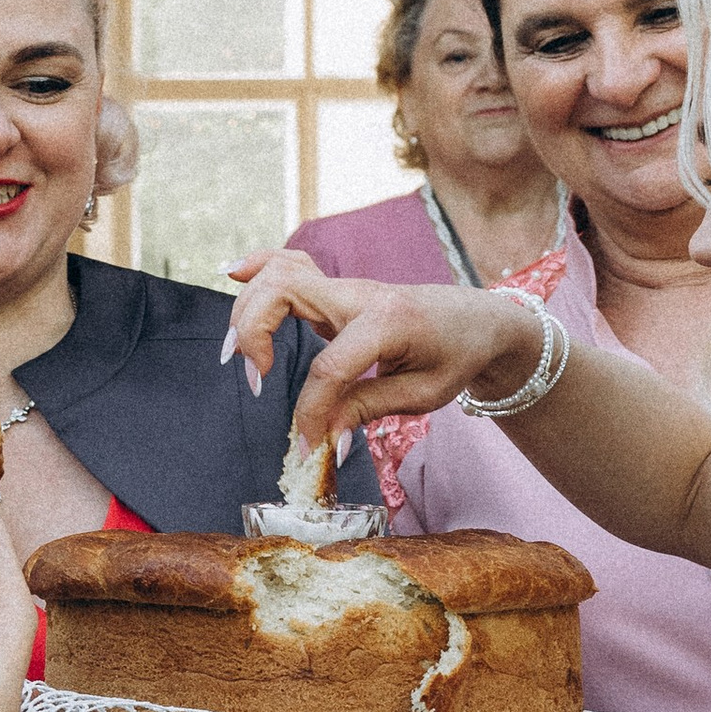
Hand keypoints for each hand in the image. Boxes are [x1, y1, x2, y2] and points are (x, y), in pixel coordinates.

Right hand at [224, 248, 545, 458]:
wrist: (478, 319)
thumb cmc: (456, 355)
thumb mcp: (423, 394)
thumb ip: (367, 410)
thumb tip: (323, 439)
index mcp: (387, 322)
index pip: (329, 367)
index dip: (311, 413)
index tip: (309, 446)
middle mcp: (359, 295)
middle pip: (284, 291)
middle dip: (255, 333)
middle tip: (259, 380)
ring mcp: (344, 287)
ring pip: (279, 273)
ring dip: (248, 308)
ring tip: (241, 356)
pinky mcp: (334, 290)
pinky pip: (289, 266)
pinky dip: (258, 269)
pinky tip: (232, 274)